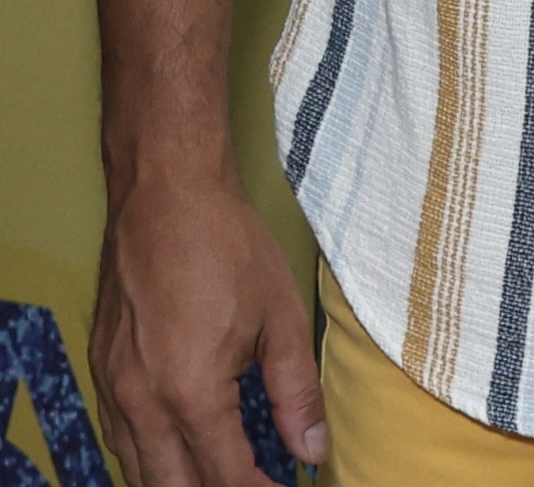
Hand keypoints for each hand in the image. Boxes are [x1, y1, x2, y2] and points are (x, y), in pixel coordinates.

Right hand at [91, 175, 324, 486]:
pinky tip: (175, 448)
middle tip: (253, 484)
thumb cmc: (226, 244)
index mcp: (190, 393)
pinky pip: (119, 438)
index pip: (224, 476)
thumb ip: (296, 390)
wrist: (165, 192)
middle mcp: (142, 403)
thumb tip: (312, 449)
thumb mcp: (279, 315)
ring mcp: (115, 389)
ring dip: (177, 481)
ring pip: (137, 470)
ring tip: (218, 473)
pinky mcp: (103, 370)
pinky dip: (148, 456)